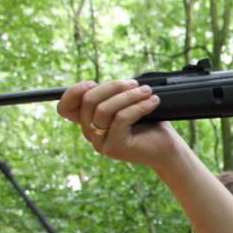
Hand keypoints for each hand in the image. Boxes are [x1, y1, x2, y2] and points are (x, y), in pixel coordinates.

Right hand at [57, 79, 182, 168]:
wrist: (168, 150)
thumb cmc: (151, 125)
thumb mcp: (128, 106)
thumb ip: (114, 96)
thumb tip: (114, 82)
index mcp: (89, 122)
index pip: (65, 108)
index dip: (74, 91)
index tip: (94, 82)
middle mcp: (90, 134)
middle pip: (88, 101)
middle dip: (113, 86)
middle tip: (136, 85)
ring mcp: (101, 143)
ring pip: (104, 109)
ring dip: (128, 95)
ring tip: (147, 92)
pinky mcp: (115, 147)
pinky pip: (121, 119)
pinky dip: (139, 106)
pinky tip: (153, 102)